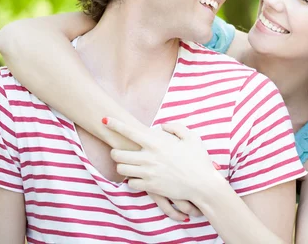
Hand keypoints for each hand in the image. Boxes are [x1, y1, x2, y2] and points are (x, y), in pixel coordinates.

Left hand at [103, 118, 223, 211]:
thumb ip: (176, 127)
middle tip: (119, 151)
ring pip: (121, 169)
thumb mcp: (191, 137)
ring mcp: (148, 173)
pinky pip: (131, 183)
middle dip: (115, 151)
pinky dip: (132, 180)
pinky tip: (138, 177)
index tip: (105, 120)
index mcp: (157, 143)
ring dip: (122, 166)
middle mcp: (149, 158)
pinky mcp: (150, 187)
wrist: (202, 184)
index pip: (130, 131)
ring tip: (128, 164)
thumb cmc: (199, 159)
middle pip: (118, 154)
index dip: (115, 125)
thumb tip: (162, 126)